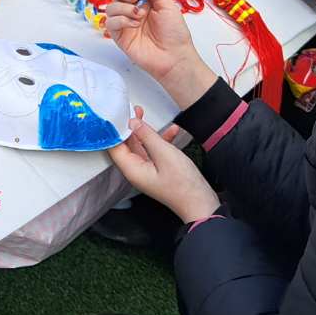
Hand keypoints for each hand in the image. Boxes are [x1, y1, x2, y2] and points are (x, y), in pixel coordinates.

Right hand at [104, 0, 216, 107]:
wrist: (174, 56)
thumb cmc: (175, 33)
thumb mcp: (166, 4)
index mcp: (144, 1)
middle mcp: (132, 10)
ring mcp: (125, 23)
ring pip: (110, 6)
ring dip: (125, 8)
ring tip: (139, 17)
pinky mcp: (119, 36)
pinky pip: (109, 22)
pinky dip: (121, 20)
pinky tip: (134, 25)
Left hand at [108, 106, 221, 224]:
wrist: (201, 203)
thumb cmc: (183, 186)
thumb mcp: (164, 154)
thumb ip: (147, 136)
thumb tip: (132, 123)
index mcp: (132, 170)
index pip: (114, 147)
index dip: (115, 129)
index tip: (118, 114)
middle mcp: (137, 171)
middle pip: (127, 145)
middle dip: (130, 127)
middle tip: (133, 111)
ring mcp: (148, 171)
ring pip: (141, 146)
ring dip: (145, 132)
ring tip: (146, 115)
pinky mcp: (159, 170)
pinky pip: (155, 151)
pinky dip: (161, 140)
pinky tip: (172, 131)